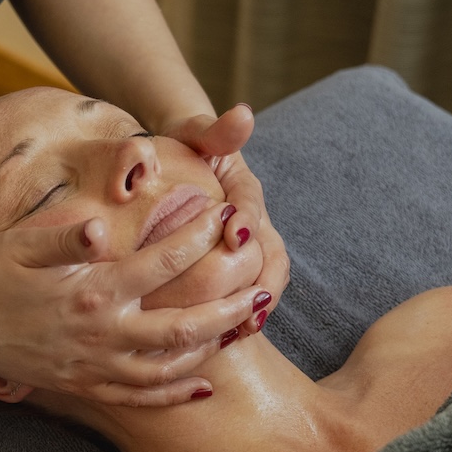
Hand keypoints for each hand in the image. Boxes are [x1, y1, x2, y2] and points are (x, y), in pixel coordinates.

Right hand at [0, 200, 267, 405]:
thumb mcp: (24, 240)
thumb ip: (66, 232)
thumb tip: (102, 229)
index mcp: (92, 289)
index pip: (162, 263)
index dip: (199, 239)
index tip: (227, 217)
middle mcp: (101, 333)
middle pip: (183, 327)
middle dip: (228, 308)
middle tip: (263, 290)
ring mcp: (95, 366)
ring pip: (169, 368)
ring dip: (212, 348)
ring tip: (243, 328)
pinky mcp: (86, 386)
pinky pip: (141, 397)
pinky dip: (176, 393)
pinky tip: (205, 384)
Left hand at [161, 104, 288, 334]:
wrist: (179, 162)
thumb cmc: (184, 146)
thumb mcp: (195, 132)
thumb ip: (216, 128)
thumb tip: (243, 113)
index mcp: (245, 191)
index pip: (253, 207)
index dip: (248, 221)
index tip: (235, 234)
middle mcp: (254, 223)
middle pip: (272, 257)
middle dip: (265, 284)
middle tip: (251, 308)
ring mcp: (247, 249)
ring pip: (265, 281)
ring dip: (257, 307)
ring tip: (242, 330)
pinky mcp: (233, 270)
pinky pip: (244, 296)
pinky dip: (238, 316)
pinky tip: (222, 339)